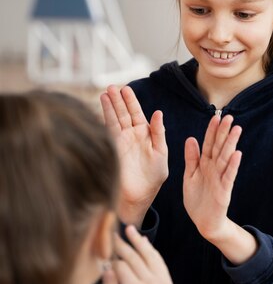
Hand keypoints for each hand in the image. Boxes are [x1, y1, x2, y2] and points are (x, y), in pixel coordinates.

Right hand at [101, 85, 167, 224]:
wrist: (138, 197)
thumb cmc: (153, 178)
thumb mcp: (161, 154)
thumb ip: (159, 134)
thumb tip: (158, 113)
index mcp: (146, 135)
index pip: (137, 113)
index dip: (131, 101)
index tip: (125, 89)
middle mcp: (132, 136)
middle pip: (124, 113)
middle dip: (118, 100)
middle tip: (112, 86)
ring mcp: (121, 142)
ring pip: (115, 119)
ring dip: (109, 106)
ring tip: (105, 92)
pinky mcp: (113, 149)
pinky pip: (108, 131)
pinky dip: (104, 119)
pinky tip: (100, 109)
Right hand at [103, 226, 174, 283]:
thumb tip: (107, 268)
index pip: (121, 266)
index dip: (111, 259)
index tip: (103, 252)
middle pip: (134, 258)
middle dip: (122, 244)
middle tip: (112, 233)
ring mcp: (161, 281)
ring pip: (149, 255)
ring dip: (138, 240)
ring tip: (129, 228)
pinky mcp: (167, 281)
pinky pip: (158, 260)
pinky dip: (150, 249)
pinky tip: (142, 240)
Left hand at [183, 114, 241, 240]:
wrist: (203, 222)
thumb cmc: (197, 199)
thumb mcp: (189, 176)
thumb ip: (191, 158)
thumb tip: (191, 138)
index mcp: (204, 164)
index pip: (209, 143)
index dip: (212, 130)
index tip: (216, 117)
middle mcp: (214, 168)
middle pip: (219, 147)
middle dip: (223, 132)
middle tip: (229, 117)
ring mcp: (220, 178)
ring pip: (226, 158)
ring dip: (231, 144)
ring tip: (237, 130)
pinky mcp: (224, 191)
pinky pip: (229, 176)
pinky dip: (233, 166)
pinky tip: (237, 155)